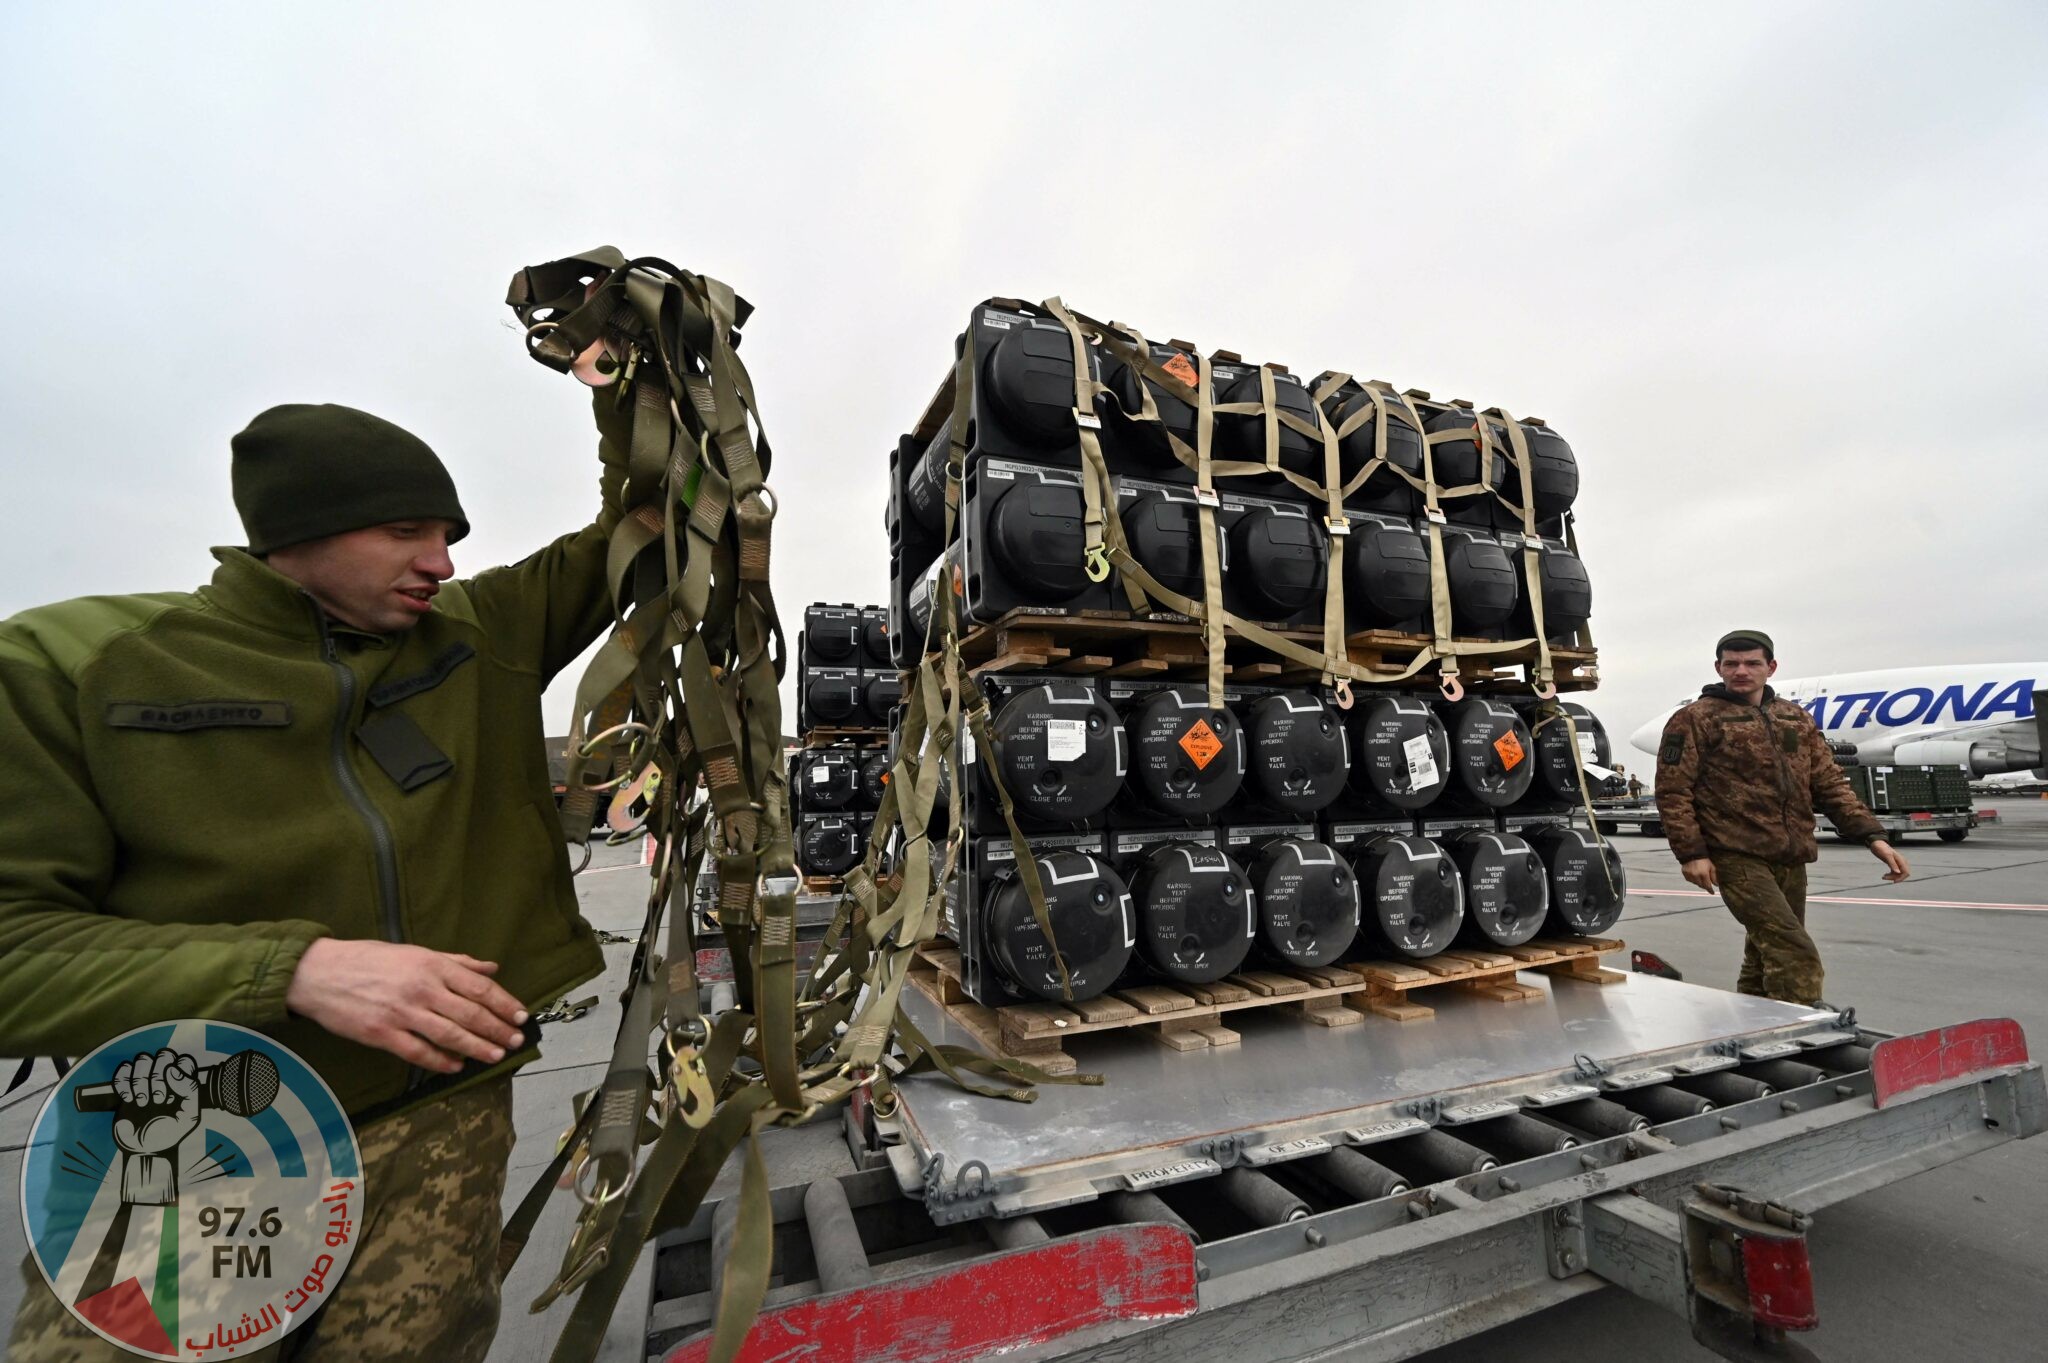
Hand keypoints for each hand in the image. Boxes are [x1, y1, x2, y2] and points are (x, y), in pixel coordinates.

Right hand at [110, 1049, 201, 1157]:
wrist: (142, 1149)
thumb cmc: (168, 1133)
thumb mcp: (188, 1117)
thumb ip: (189, 1090)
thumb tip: (172, 1069)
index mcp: (183, 1082)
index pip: (184, 1060)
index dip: (179, 1072)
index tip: (173, 1095)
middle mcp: (165, 1076)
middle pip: (163, 1054)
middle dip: (159, 1077)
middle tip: (158, 1100)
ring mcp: (145, 1079)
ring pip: (142, 1058)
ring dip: (141, 1081)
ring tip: (143, 1103)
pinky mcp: (125, 1085)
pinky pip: (123, 1069)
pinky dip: (123, 1082)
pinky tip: (128, 1099)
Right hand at [286, 939, 528, 1073]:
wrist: (318, 973)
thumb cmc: (369, 960)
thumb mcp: (414, 952)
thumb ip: (455, 961)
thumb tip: (491, 966)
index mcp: (431, 965)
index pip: (479, 986)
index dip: (504, 1002)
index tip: (521, 1015)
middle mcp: (421, 988)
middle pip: (469, 1013)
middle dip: (497, 1028)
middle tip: (515, 1040)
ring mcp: (401, 1013)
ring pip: (449, 1035)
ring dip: (477, 1047)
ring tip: (496, 1055)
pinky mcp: (381, 1034)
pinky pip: (418, 1052)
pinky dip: (440, 1061)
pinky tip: (456, 1066)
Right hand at [1680, 857, 1718, 892]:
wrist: (1692, 852)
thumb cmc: (1704, 859)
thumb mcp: (1712, 866)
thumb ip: (1714, 876)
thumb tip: (1716, 884)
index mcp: (1703, 874)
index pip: (1707, 886)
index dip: (1710, 890)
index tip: (1712, 893)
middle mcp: (1695, 876)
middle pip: (1701, 885)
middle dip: (1705, 886)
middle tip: (1707, 884)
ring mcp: (1689, 875)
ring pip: (1695, 883)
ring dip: (1699, 882)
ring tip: (1701, 878)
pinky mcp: (1684, 873)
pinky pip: (1689, 880)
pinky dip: (1693, 880)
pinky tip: (1695, 876)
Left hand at [1872, 839, 1909, 882]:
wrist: (1876, 843)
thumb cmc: (1881, 848)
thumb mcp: (1886, 856)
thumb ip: (1892, 864)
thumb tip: (1898, 872)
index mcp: (1901, 860)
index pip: (1906, 872)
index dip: (1901, 878)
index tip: (1893, 881)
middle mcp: (1901, 862)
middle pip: (1903, 874)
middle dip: (1895, 878)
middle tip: (1884, 877)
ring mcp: (1897, 863)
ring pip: (1898, 874)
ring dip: (1892, 877)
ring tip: (1883, 876)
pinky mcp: (1893, 864)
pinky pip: (1895, 872)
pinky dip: (1891, 875)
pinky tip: (1885, 875)